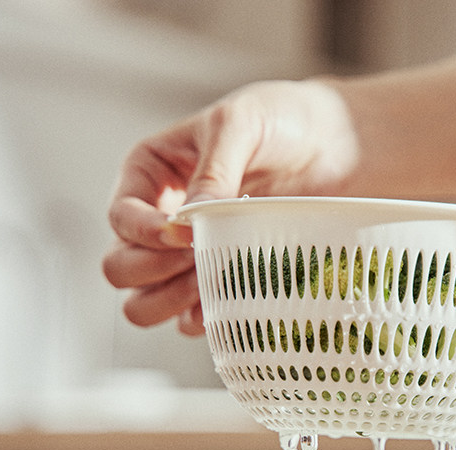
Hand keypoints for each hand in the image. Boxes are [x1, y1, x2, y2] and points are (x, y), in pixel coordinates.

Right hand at [103, 80, 358, 333]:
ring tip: (217, 279)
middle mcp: (158, 222)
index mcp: (149, 176)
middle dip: (153, 271)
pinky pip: (191, 322)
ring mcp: (186, 260)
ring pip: (144, 305)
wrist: (335, 146)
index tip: (183, 233)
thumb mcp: (240, 126)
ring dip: (172, 301)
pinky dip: (205, 320)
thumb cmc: (281, 122)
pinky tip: (233, 301)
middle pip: (120, 268)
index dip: (144, 233)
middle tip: (198, 257)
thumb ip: (212, 171)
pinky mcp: (220, 285)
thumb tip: (187, 222)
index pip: (120, 218)